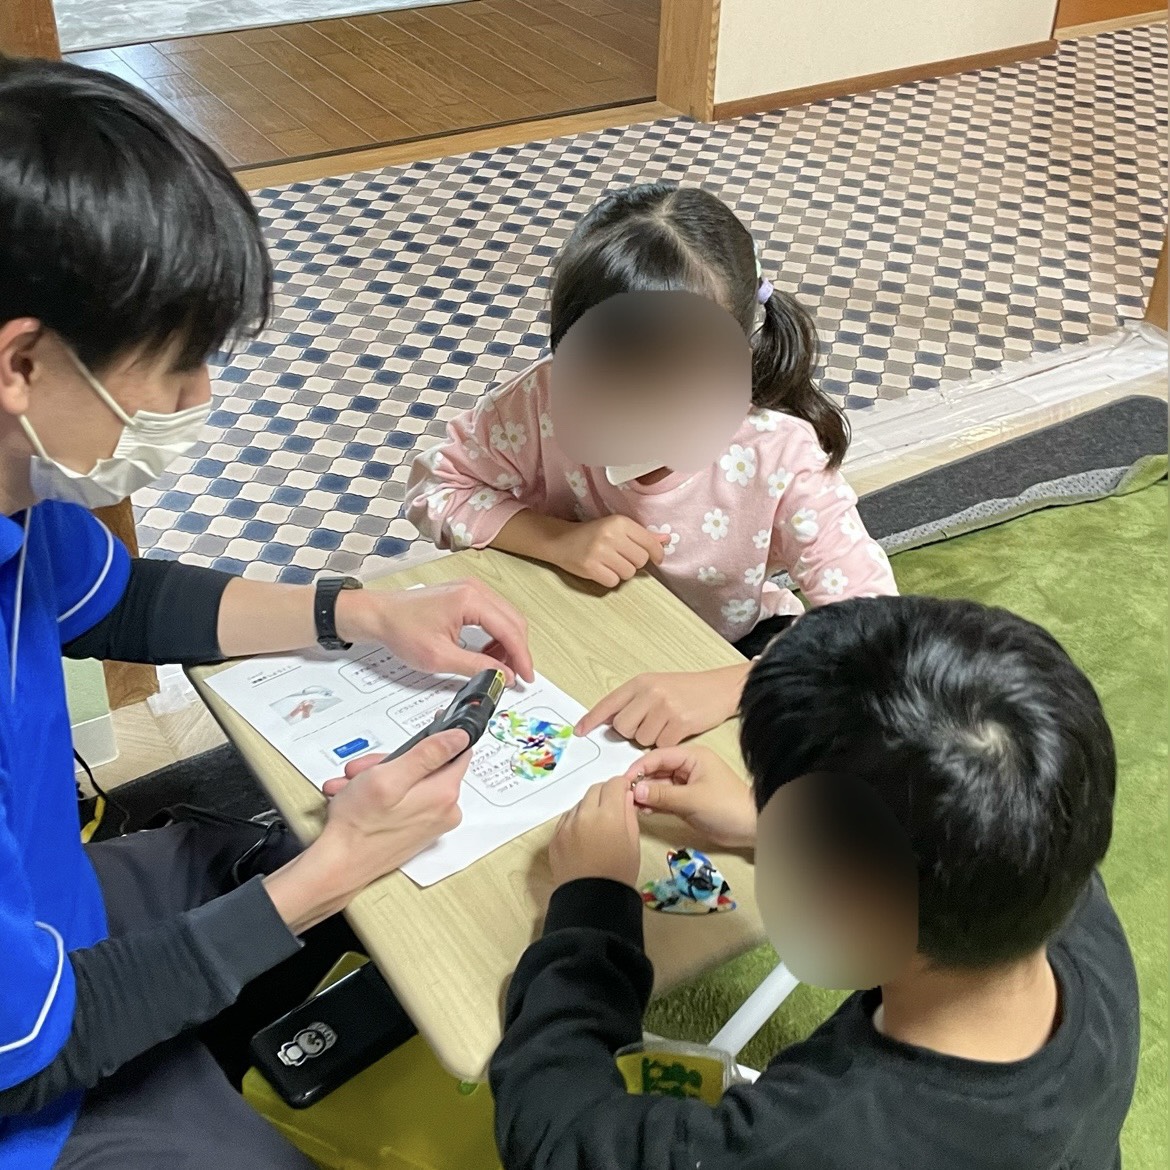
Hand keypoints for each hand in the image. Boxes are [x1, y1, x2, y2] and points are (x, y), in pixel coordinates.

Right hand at [263, 729, 470, 932]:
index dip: (440, 735)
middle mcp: (444, 810)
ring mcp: (430, 822)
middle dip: (391, 762)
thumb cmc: (359, 825)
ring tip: (353, 786)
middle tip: (365, 769)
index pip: (458, 751)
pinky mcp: (416, 830)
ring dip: (379, 778)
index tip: (425, 730)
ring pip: (409, 782)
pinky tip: (357, 798)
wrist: (338, 866)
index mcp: (444, 794)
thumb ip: (428, 753)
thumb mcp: (389, 776)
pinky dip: (380, 795)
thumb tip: (459, 737)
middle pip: (425, 766)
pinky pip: (403, 800)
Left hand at [336, 578, 533, 683]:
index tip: (526, 677)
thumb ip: (477, 666)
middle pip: (513, 621)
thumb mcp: (439, 657)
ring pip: (506, 618)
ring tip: (496, 666)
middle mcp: (475, 589)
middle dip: (517, 651)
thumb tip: (503, 675)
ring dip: (506, 643)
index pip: (509, 630)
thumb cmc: (401, 629)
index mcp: (470, 599)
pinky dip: (496, 634)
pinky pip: (493, 614)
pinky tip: (486, 651)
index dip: (521, 657)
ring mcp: (471, 589)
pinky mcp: (466, 594)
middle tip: (514, 676)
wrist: (379, 615)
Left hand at [549, 775, 640, 887]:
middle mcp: (585, 814)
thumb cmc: (620, 873)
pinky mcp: (555, 836)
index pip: (614, 784)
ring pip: (580, 803)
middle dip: (606, 793)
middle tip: (613, 807)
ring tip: (598, 825)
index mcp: (609, 815)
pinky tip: (584, 835)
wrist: (592, 900)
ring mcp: (566, 825)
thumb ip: (629, 814)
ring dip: (590, 806)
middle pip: (595, 789)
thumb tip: (625, 796)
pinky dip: (577, 820)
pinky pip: (567, 818)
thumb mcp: (633, 842)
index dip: (621, 786)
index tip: (625, 792)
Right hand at [550, 515, 668, 587]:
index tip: (657, 559)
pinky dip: (609, 579)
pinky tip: (601, 570)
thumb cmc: (591, 534)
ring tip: (610, 563)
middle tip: (622, 557)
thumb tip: (666, 540)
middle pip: (641, 560)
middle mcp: (610, 535)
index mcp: (619, 522)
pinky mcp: (590, 567)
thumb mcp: (617, 528)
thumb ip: (642, 535)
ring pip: (628, 573)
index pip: (649, 542)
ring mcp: (599, 552)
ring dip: (622, 572)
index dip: (657, 553)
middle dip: (634, 562)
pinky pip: (613, 581)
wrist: (560, 540)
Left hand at [576, 664, 749, 746]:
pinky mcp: (679, 724)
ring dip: (651, 739)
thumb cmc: (686, 690)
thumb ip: (633, 700)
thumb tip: (607, 721)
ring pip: (640, 739)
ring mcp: (665, 708)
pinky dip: (666, 743)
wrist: (719, 688)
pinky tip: (677, 730)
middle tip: (649, 724)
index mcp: (641, 682)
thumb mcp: (656, 686)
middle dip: (631, 733)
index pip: (609, 703)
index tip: (580, 732)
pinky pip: (660, 745)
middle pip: (622, 727)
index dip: (592, 720)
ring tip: (666, 724)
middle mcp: (650, 693)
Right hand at [625, 746, 756, 847]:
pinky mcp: (686, 801)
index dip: (639, 767)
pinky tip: (643, 811)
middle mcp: (687, 767)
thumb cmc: (727, 806)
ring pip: (658, 786)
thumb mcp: (692, 799)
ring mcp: (686, 785)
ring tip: (632, 806)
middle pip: (656, 770)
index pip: (658, 756)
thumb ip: (662, 795)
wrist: (750, 828)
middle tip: (624, 796)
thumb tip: (635, 790)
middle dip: (640, 782)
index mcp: (692, 756)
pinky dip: (654, 804)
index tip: (623, 781)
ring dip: (645, 795)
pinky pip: (664, 799)